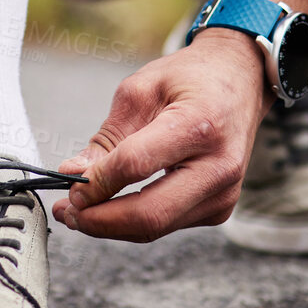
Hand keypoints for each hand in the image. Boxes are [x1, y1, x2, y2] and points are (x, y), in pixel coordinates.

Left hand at [55, 29, 272, 241]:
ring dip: (112, 226)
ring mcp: (224, 193)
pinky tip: (114, 207)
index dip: (96, 182)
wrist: (240, 81)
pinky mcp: (220, 208)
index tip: (68, 186)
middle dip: (99, 221)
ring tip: (80, 213)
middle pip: (150, 214)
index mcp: (199, 125)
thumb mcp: (140, 90)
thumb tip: (73, 173)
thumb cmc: (189, 79)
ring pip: (156, 227)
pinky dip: (134, 221)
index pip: (136, 165)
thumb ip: (108, 137)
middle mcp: (219, 166)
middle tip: (67, 213)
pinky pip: (167, 224)